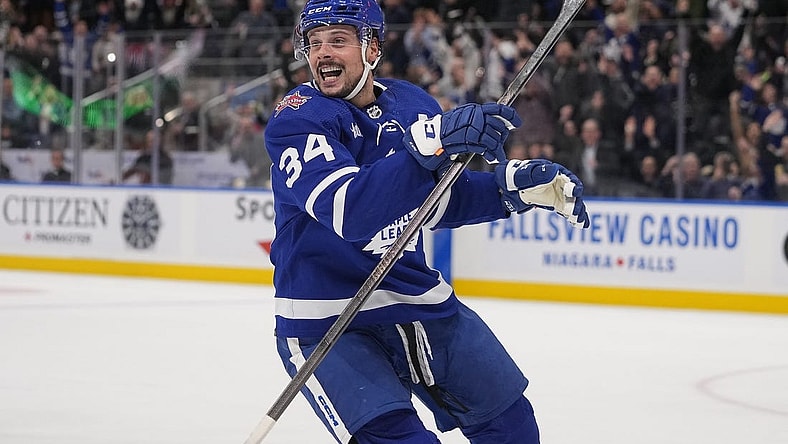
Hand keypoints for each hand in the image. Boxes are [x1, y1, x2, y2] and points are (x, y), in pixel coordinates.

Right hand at [404, 103, 521, 173]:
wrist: (430, 138)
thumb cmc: (446, 132)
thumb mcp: (463, 120)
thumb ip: (479, 122)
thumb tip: (497, 127)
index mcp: (473, 109)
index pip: (497, 109)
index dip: (510, 116)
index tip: (517, 123)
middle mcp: (474, 116)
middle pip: (497, 126)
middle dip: (501, 137)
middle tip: (498, 145)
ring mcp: (472, 127)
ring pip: (493, 138)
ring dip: (496, 149)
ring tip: (496, 156)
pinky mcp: (469, 139)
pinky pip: (486, 147)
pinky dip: (491, 154)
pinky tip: (492, 158)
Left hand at [495, 159, 589, 227]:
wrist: (506, 188)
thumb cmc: (515, 178)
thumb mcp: (523, 174)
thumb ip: (536, 174)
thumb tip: (553, 171)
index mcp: (553, 171)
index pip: (568, 179)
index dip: (573, 185)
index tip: (574, 192)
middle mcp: (559, 182)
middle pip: (572, 193)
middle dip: (575, 203)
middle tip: (574, 213)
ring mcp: (558, 193)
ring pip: (571, 203)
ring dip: (577, 212)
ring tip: (579, 222)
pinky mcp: (556, 204)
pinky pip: (567, 210)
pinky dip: (573, 217)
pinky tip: (579, 225)